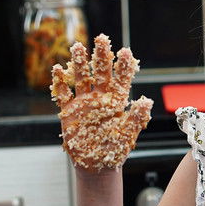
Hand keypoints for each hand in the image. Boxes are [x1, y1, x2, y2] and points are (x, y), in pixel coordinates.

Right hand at [50, 34, 153, 170]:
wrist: (96, 166)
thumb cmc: (115, 150)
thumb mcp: (128, 134)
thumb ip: (136, 117)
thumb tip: (147, 101)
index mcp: (116, 102)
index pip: (120, 79)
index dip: (123, 66)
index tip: (125, 51)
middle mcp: (99, 98)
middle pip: (100, 73)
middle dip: (101, 56)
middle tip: (101, 39)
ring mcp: (83, 104)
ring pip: (81, 79)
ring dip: (79, 63)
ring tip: (77, 46)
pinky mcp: (69, 113)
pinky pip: (63, 95)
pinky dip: (60, 83)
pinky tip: (58, 69)